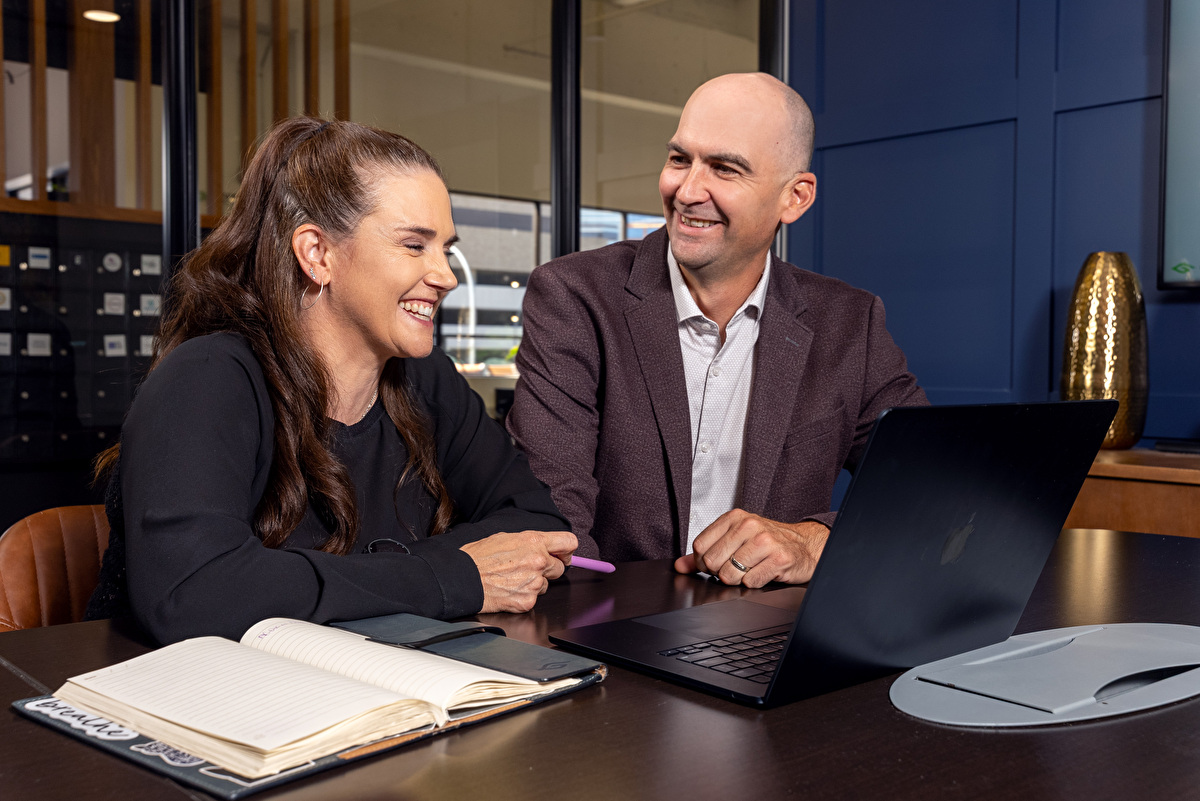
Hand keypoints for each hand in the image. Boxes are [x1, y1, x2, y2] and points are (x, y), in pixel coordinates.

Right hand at [461, 530, 576, 612]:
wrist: (463, 579)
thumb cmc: (480, 557)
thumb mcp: (506, 538)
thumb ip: (531, 542)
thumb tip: (545, 546)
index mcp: (534, 542)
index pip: (569, 542)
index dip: (566, 550)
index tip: (562, 554)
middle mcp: (538, 561)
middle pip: (561, 567)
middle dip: (548, 569)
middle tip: (528, 568)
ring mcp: (534, 583)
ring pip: (547, 585)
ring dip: (535, 583)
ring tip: (513, 579)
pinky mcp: (528, 601)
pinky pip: (534, 599)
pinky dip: (524, 596)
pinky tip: (510, 590)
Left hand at [673, 510, 828, 586]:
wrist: (804, 545)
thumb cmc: (768, 542)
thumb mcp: (735, 539)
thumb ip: (705, 551)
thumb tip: (680, 565)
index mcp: (735, 518)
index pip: (700, 546)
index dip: (703, 562)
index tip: (715, 563)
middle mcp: (749, 526)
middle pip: (712, 562)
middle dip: (720, 572)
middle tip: (734, 568)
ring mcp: (765, 542)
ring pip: (729, 575)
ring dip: (737, 580)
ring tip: (749, 570)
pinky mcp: (779, 559)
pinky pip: (751, 582)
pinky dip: (754, 583)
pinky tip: (762, 573)